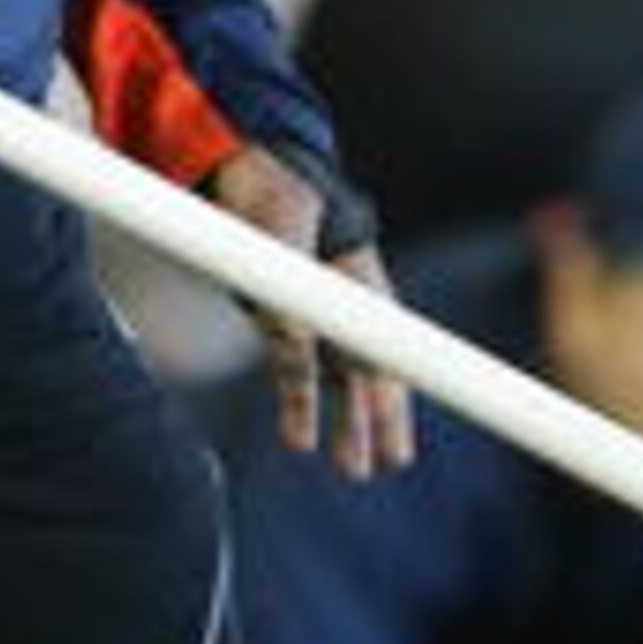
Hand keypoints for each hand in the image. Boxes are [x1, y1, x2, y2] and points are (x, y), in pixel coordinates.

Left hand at [202, 145, 414, 479]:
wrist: (239, 173)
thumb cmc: (271, 193)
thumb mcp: (278, 235)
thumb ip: (287, 292)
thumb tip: (297, 347)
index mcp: (359, 271)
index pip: (385, 334)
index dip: (396, 375)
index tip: (403, 411)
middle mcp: (345, 299)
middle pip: (373, 364)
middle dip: (383, 414)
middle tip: (392, 459)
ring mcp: (315, 312)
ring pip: (341, 377)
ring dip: (347, 422)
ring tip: (355, 470)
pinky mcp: (281, 320)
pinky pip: (298, 371)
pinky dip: (300, 403)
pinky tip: (301, 440)